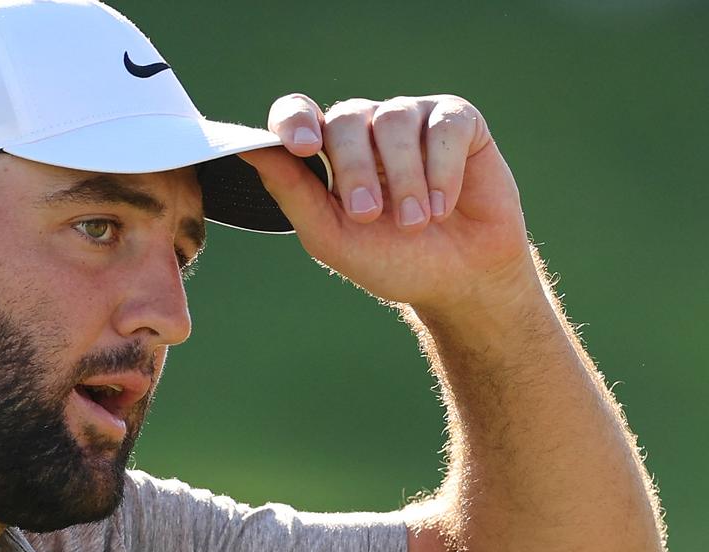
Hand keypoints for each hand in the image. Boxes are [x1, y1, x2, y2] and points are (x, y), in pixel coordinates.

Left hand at [241, 94, 538, 318]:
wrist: (460, 280)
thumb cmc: (390, 259)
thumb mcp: (332, 236)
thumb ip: (292, 193)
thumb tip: (249, 152)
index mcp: (327, 150)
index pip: (297, 113)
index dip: (295, 122)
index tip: (304, 148)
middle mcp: (366, 126)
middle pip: (347, 119)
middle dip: (355, 170)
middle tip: (366, 216)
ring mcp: (412, 118)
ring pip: (395, 120)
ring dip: (404, 179)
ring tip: (415, 223)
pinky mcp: (458, 121)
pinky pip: (444, 127)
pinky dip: (442, 171)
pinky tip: (442, 206)